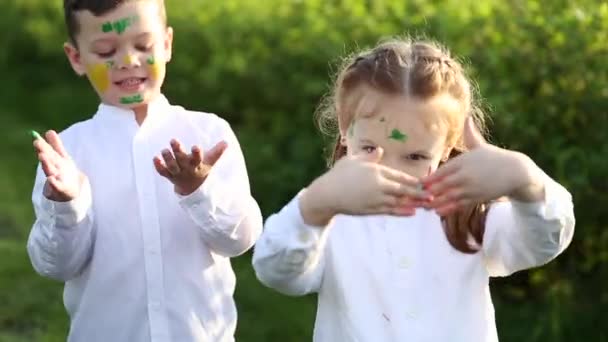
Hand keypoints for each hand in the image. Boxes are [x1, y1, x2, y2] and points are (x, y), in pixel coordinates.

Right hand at [33, 130, 84, 201]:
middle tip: (37, 143)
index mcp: (54, 161)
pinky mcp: (61, 189)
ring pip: (50, 171)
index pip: (47, 151)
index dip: (43, 145)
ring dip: (46, 164)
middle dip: (43, 151)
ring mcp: (56, 179)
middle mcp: (53, 169)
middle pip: (47, 159)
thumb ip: (56, 145)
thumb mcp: (62, 158)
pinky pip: (57, 186)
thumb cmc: (65, 172)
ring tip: (42, 156)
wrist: (72, 191)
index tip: (37, 138)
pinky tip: (50, 178)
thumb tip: (49, 131)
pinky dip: (53, 183)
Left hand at [154, 139, 226, 194]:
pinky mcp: (169, 175)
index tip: (196, 147)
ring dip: (168, 159)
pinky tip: (155, 158)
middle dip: (178, 151)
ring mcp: (177, 173)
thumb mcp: (210, 162)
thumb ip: (217, 152)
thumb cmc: (201, 169)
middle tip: (173, 140)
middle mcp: (187, 169)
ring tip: (164, 150)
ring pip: (172, 167)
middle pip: (182, 161)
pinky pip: (163, 172)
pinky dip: (159, 166)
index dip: (196, 154)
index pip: (198, 159)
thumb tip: (226, 142)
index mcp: (197, 165)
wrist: (192, 188)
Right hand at [299, 147, 430, 225]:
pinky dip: (402, 211)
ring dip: (414, 203)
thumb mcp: (352, 160)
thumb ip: (369, 157)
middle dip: (419, 192)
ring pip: (399, 201)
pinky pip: (390, 211)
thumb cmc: (338, 175)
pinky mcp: (371, 210)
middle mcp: (378, 185)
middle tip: (434, 194)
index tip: (426, 181)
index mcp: (375, 170)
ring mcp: (375, 199)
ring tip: (427, 204)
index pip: (399, 175)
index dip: (413, 179)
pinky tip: (412, 212)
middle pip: (403, 189)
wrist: (326, 195)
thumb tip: (380, 151)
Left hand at [422, 117, 544, 215]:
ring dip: (435, 203)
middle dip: (428, 192)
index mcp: (463, 161)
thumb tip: (467, 117)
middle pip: (441, 186)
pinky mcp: (476, 198)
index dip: (428, 179)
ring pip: (448, 197)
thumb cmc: (496, 157)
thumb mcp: (481, 145)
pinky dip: (447, 209)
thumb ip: (470, 134)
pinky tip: (438, 212)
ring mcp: (470, 188)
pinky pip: (459, 205)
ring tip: (424, 206)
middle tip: (415, 197)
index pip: (441, 172)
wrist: (516, 172)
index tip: (417, 183)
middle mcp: (465, 175)